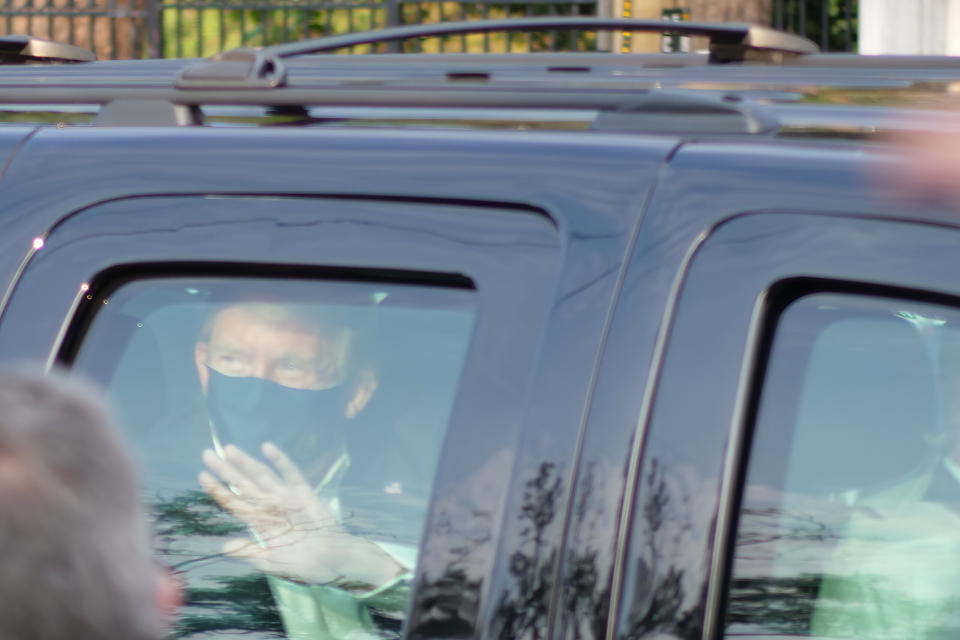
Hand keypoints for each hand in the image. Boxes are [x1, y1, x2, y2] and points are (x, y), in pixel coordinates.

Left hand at [200, 442, 403, 586]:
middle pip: (243, 485)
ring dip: (246, 463)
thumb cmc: (304, 565)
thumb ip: (250, 553)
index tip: (202, 476)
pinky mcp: (304, 492)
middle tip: (207, 454)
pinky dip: (279, 460)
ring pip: (262, 476)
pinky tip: (267, 448)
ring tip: (229, 449)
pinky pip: (290, 473)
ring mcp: (286, 497)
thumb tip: (223, 545)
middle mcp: (269, 506)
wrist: (334, 561)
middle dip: (226, 470)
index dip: (219, 490)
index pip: (234, 503)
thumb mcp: (273, 563)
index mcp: (260, 523)